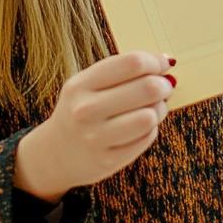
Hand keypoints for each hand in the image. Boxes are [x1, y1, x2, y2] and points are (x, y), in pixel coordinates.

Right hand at [14, 51, 174, 201]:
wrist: (55, 153)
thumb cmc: (83, 108)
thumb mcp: (90, 83)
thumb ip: (124, 69)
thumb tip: (167, 61)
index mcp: (81, 85)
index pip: (132, 63)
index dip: (155, 62)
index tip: (163, 65)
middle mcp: (85, 110)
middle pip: (147, 88)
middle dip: (164, 85)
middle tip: (164, 87)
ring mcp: (95, 138)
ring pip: (150, 116)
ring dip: (160, 109)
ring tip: (153, 108)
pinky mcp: (108, 161)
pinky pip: (147, 138)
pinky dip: (151, 130)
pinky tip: (140, 128)